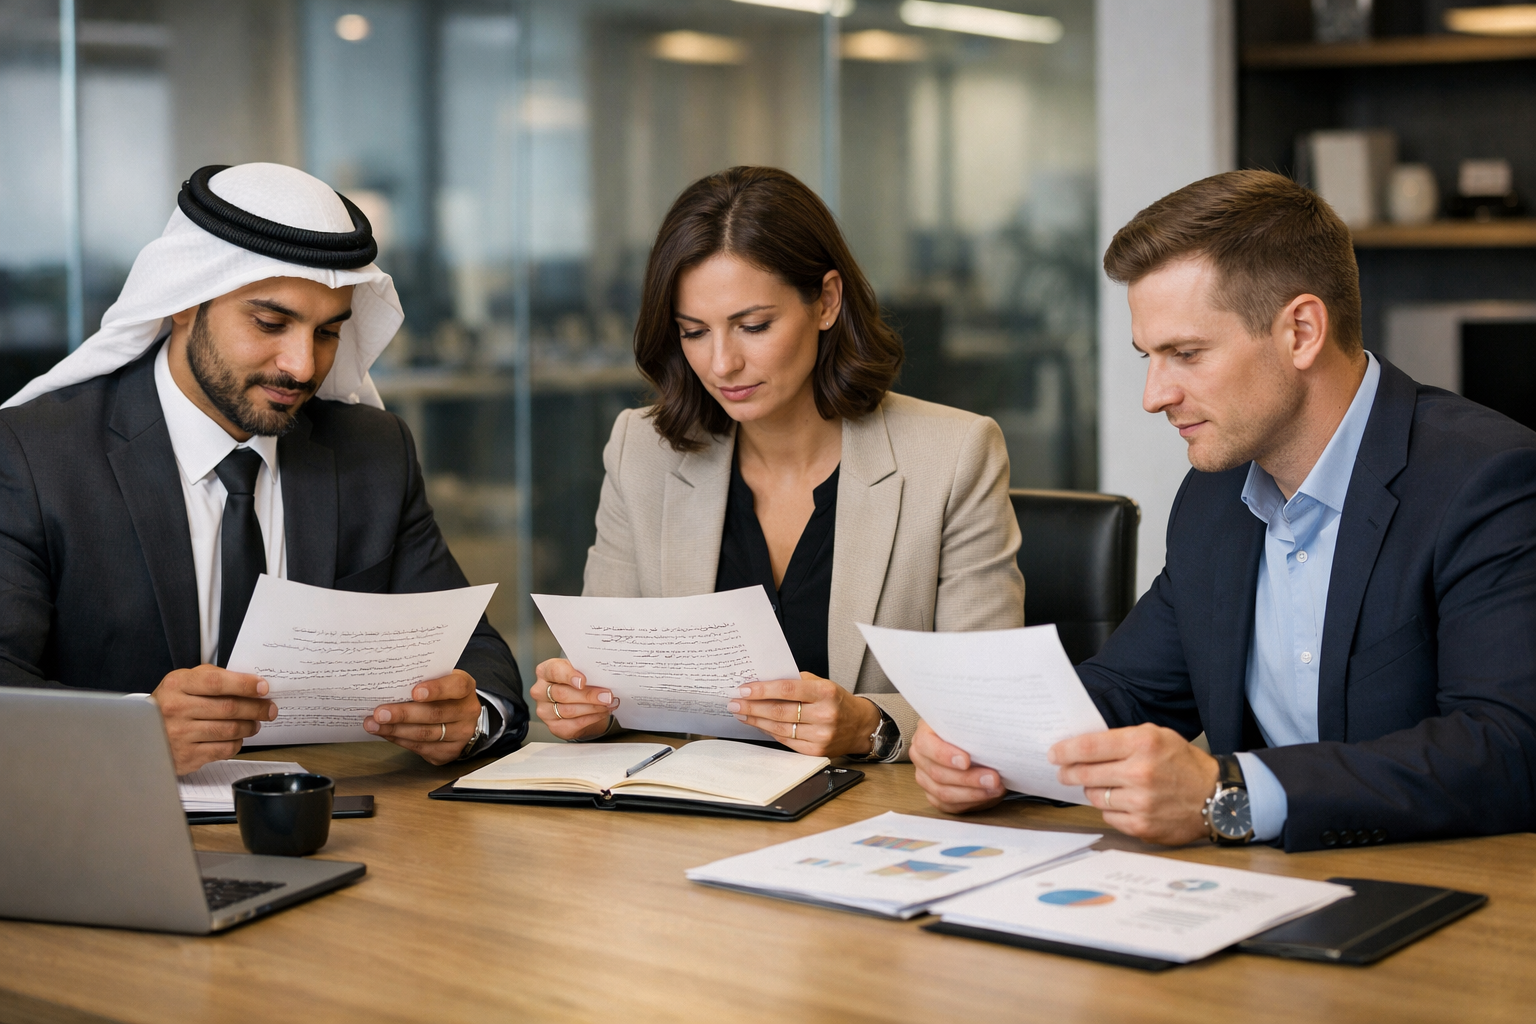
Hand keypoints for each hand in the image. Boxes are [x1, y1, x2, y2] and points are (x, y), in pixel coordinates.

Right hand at [152, 665, 276, 774]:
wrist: (142, 734)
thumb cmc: (169, 705)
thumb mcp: (183, 682)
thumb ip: (212, 677)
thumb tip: (249, 682)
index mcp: (177, 685)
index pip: (217, 682)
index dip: (244, 684)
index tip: (263, 687)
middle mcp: (176, 709)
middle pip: (228, 708)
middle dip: (256, 708)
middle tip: (269, 708)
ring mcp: (180, 734)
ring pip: (229, 730)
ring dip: (249, 726)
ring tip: (255, 722)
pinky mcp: (187, 756)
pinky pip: (224, 749)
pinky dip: (237, 743)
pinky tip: (238, 737)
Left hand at [365, 669, 481, 764]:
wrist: (459, 715)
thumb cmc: (443, 693)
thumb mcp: (439, 680)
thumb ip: (422, 680)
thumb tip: (387, 685)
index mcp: (466, 688)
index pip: (456, 687)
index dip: (436, 689)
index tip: (415, 692)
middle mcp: (468, 711)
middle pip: (435, 714)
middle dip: (403, 714)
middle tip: (379, 713)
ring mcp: (461, 734)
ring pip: (425, 734)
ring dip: (396, 730)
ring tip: (374, 725)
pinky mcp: (450, 752)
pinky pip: (421, 748)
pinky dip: (400, 740)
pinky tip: (386, 733)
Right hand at [532, 658, 617, 740]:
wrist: (578, 701)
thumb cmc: (577, 682)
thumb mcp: (580, 671)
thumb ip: (586, 672)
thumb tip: (602, 676)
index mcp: (545, 671)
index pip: (554, 671)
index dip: (569, 676)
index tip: (583, 681)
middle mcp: (540, 691)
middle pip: (563, 694)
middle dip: (588, 695)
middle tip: (607, 695)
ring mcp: (545, 711)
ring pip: (569, 710)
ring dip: (593, 708)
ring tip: (608, 704)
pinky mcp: (554, 726)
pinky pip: (574, 724)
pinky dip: (591, 718)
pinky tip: (601, 712)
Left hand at [728, 672, 881, 757]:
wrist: (859, 726)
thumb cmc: (836, 700)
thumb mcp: (822, 684)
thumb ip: (796, 682)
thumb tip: (762, 682)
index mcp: (826, 692)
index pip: (788, 689)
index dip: (763, 690)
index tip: (744, 689)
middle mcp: (825, 715)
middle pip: (780, 711)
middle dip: (753, 706)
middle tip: (734, 702)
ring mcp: (821, 736)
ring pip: (780, 728)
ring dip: (756, 720)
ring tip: (742, 713)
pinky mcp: (815, 751)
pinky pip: (785, 740)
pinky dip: (769, 731)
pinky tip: (758, 724)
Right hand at [910, 720, 1004, 813]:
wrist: (974, 745)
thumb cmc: (970, 732)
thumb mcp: (970, 722)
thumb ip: (974, 726)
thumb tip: (992, 733)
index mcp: (925, 733)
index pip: (925, 744)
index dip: (944, 754)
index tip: (966, 761)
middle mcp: (921, 757)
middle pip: (937, 773)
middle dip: (968, 778)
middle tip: (993, 778)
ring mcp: (925, 778)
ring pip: (943, 793)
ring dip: (972, 793)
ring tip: (995, 788)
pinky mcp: (934, 796)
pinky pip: (949, 806)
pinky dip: (971, 802)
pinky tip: (988, 795)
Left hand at [1049, 723, 1219, 844]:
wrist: (1217, 796)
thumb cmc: (1184, 763)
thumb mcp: (1156, 736)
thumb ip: (1122, 739)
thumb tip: (1082, 747)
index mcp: (1143, 744)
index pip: (1089, 747)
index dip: (1065, 750)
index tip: (1054, 753)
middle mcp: (1140, 773)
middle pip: (1085, 773)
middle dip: (1069, 772)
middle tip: (1063, 771)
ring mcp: (1141, 802)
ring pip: (1095, 796)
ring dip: (1093, 790)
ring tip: (1105, 784)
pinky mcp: (1142, 825)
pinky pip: (1109, 816)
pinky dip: (1111, 809)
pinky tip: (1122, 801)